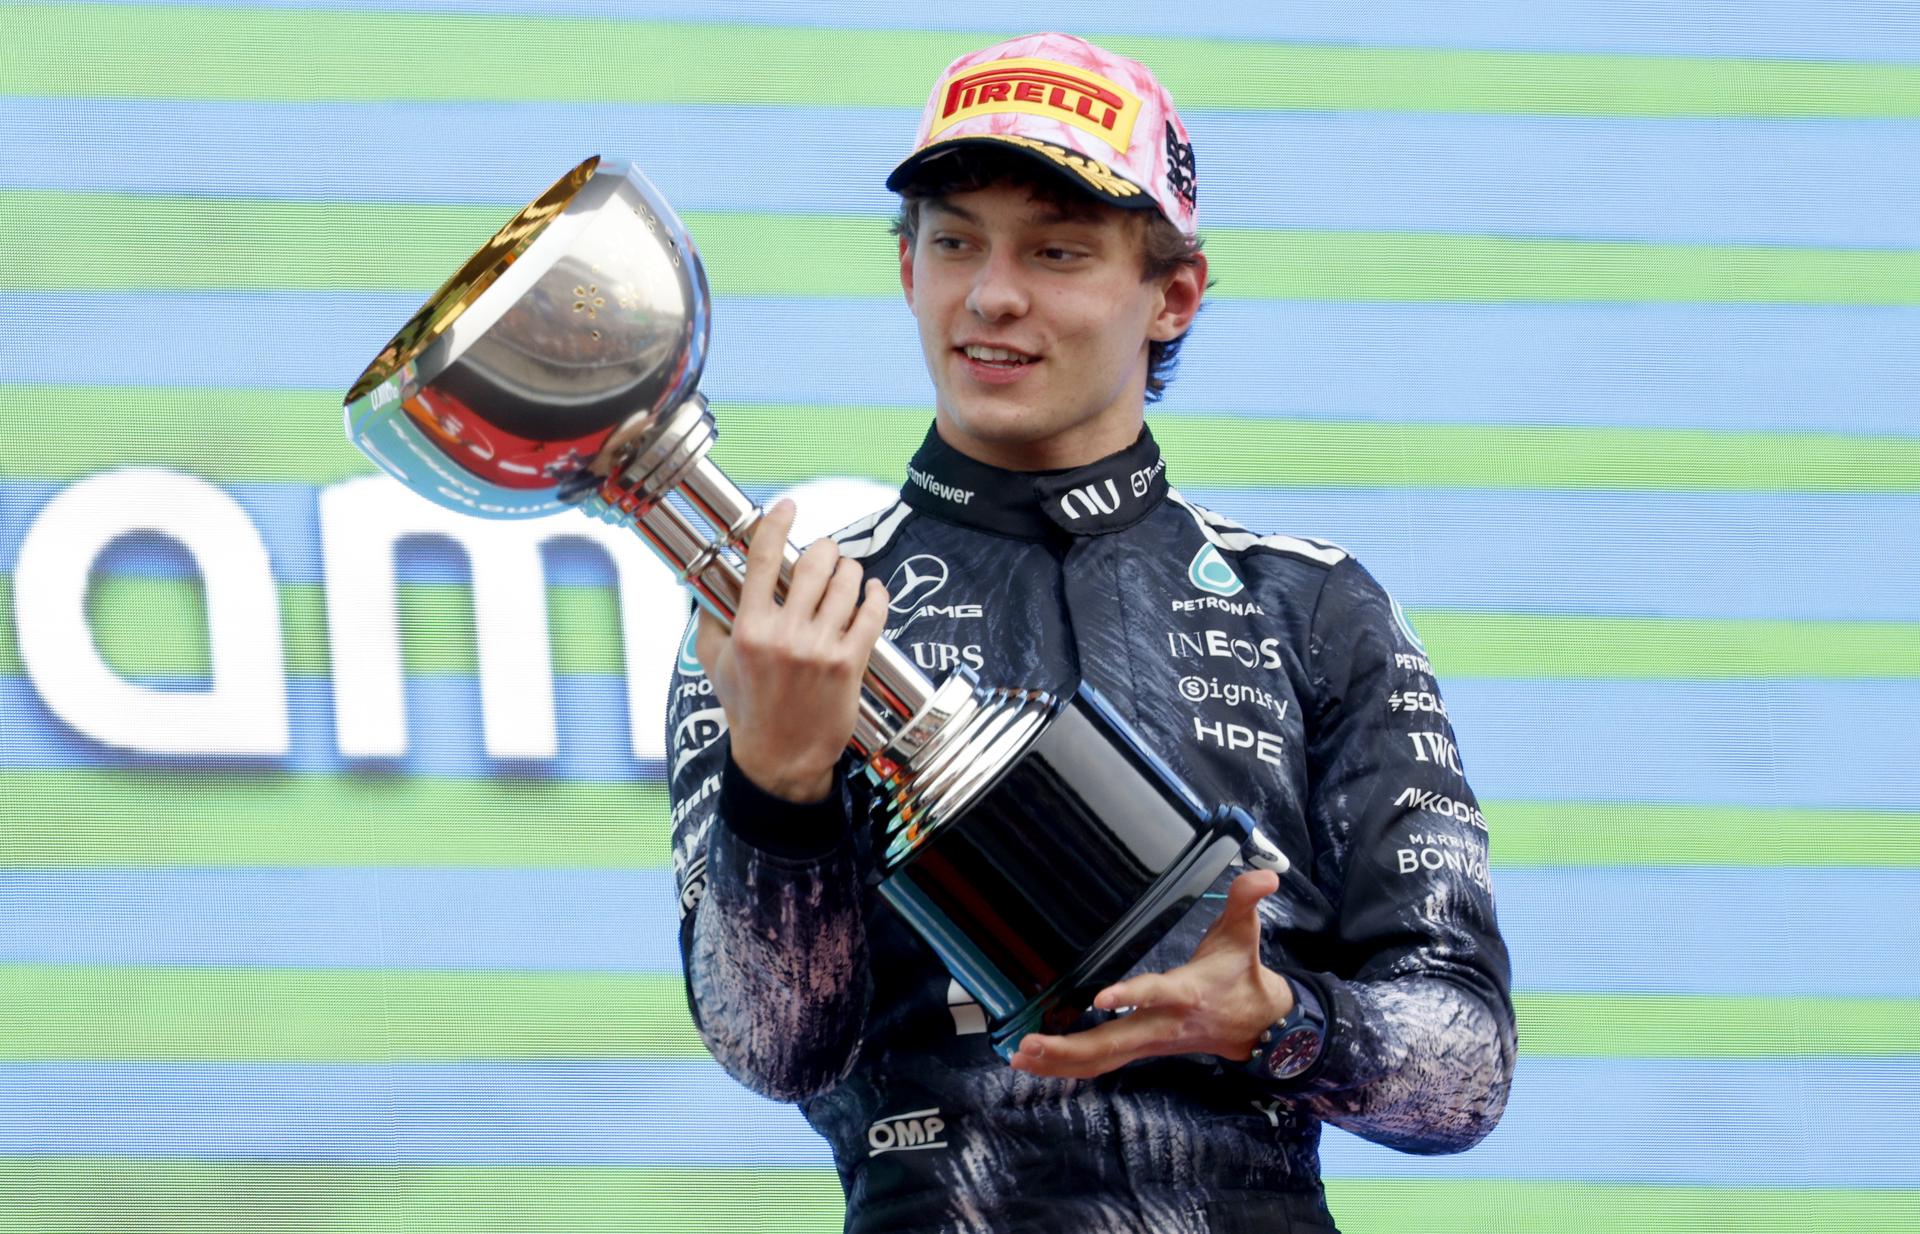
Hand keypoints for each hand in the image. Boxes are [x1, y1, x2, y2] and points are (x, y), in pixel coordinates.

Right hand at [696, 499, 889, 801]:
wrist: (780, 756)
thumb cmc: (747, 708)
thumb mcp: (714, 663)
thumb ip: (709, 621)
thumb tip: (708, 585)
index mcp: (749, 628)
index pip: (761, 560)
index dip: (776, 523)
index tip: (787, 506)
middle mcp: (785, 634)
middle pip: (813, 563)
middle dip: (824, 548)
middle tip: (825, 551)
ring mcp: (820, 648)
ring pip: (846, 583)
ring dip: (850, 569)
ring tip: (848, 572)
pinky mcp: (850, 663)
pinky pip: (873, 613)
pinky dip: (876, 595)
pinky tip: (873, 591)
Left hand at [1008, 869, 1291, 1078]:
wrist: (1257, 1025)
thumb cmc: (1240, 975)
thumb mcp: (1245, 934)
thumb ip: (1247, 902)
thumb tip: (1265, 875)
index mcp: (1186, 993)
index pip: (1157, 994)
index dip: (1132, 995)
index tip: (1101, 997)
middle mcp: (1163, 1024)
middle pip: (1115, 1042)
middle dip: (1071, 1047)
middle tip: (1030, 1045)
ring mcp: (1150, 1042)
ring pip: (1103, 1059)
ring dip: (1061, 1062)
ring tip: (1021, 1058)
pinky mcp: (1141, 1049)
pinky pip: (1101, 1064)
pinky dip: (1068, 1067)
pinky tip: (1036, 1064)